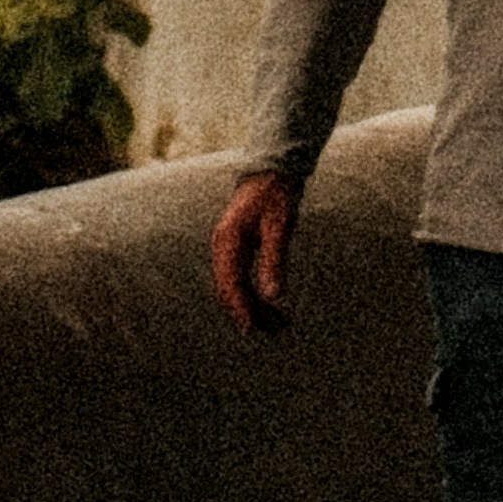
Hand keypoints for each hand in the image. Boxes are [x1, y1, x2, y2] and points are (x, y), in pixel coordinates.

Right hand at [213, 168, 302, 337]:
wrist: (272, 171)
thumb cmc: (277, 195)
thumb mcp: (280, 227)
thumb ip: (274, 260)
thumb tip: (274, 296)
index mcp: (228, 239)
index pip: (231, 283)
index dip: (241, 308)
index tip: (253, 329)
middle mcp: (222, 245)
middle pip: (230, 289)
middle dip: (250, 311)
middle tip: (275, 330)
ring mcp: (226, 247)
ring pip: (234, 286)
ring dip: (253, 305)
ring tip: (278, 323)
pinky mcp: (235, 248)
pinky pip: (239, 278)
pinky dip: (252, 293)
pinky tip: (269, 304)